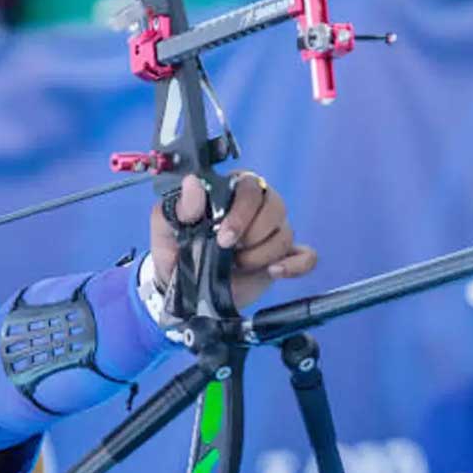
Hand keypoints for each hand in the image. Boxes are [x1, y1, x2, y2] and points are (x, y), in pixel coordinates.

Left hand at [150, 172, 316, 308]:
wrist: (181, 288)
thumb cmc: (173, 251)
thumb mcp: (165, 228)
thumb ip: (179, 206)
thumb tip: (193, 183)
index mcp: (228, 192)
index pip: (250, 186)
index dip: (242, 212)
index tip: (223, 237)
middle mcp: (255, 208)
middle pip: (276, 206)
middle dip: (253, 234)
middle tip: (230, 252)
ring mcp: (270, 233)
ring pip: (286, 233)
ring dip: (262, 254)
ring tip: (238, 265)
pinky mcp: (281, 258)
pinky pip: (307, 256)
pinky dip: (296, 265)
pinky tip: (274, 272)